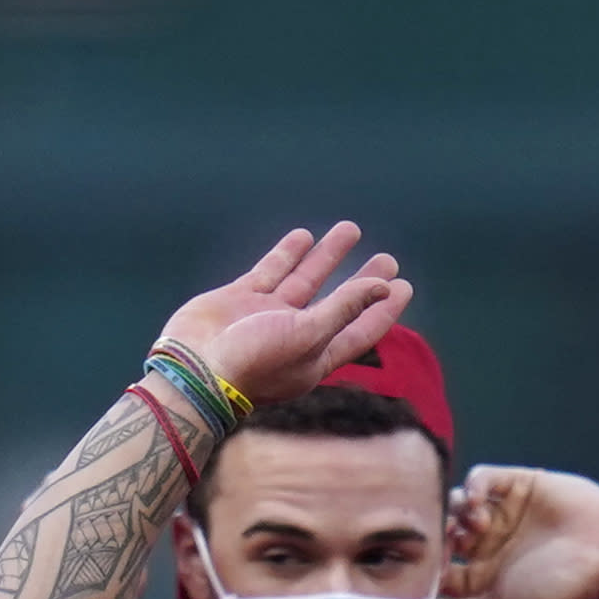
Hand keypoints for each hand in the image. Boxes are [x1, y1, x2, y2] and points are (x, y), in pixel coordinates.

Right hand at [157, 224, 410, 407]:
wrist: (194, 369)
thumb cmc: (255, 362)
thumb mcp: (309, 335)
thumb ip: (345, 308)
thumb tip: (382, 286)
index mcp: (317, 355)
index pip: (361, 329)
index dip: (383, 308)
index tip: (403, 285)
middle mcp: (295, 336)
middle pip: (339, 302)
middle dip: (363, 281)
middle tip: (388, 258)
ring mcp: (267, 316)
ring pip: (305, 279)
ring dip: (328, 257)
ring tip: (350, 230)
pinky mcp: (240, 299)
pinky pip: (271, 271)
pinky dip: (288, 254)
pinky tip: (304, 237)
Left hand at [440, 466, 598, 598]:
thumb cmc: (555, 587)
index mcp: (485, 574)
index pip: (441, 568)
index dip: (427, 567)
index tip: (422, 569)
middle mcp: (490, 543)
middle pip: (444, 532)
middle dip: (440, 537)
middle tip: (450, 544)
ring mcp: (502, 512)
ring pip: (457, 503)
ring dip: (457, 513)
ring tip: (477, 527)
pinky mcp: (515, 484)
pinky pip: (480, 478)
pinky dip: (471, 487)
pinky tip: (476, 503)